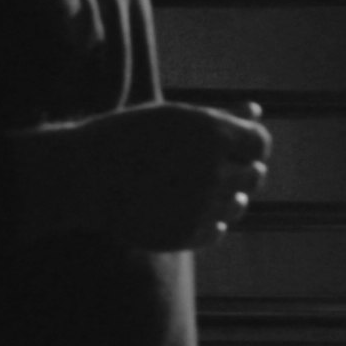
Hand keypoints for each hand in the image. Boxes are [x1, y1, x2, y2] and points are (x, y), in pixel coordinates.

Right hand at [14, 100, 269, 250]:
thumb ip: (220, 116)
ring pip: (238, 205)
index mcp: (212, 134)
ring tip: (195, 186)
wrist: (85, 175)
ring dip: (226, 196)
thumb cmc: (130, 137)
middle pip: (254, 175)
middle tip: (207, 166)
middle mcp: (212, 171)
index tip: (233, 147)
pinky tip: (187, 207)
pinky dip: (209, 221)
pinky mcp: (187, 235)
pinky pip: (217, 230)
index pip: (260, 144)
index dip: (250, 145)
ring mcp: (201, 206)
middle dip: (238, 169)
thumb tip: (256, 111)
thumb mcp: (174, 118)